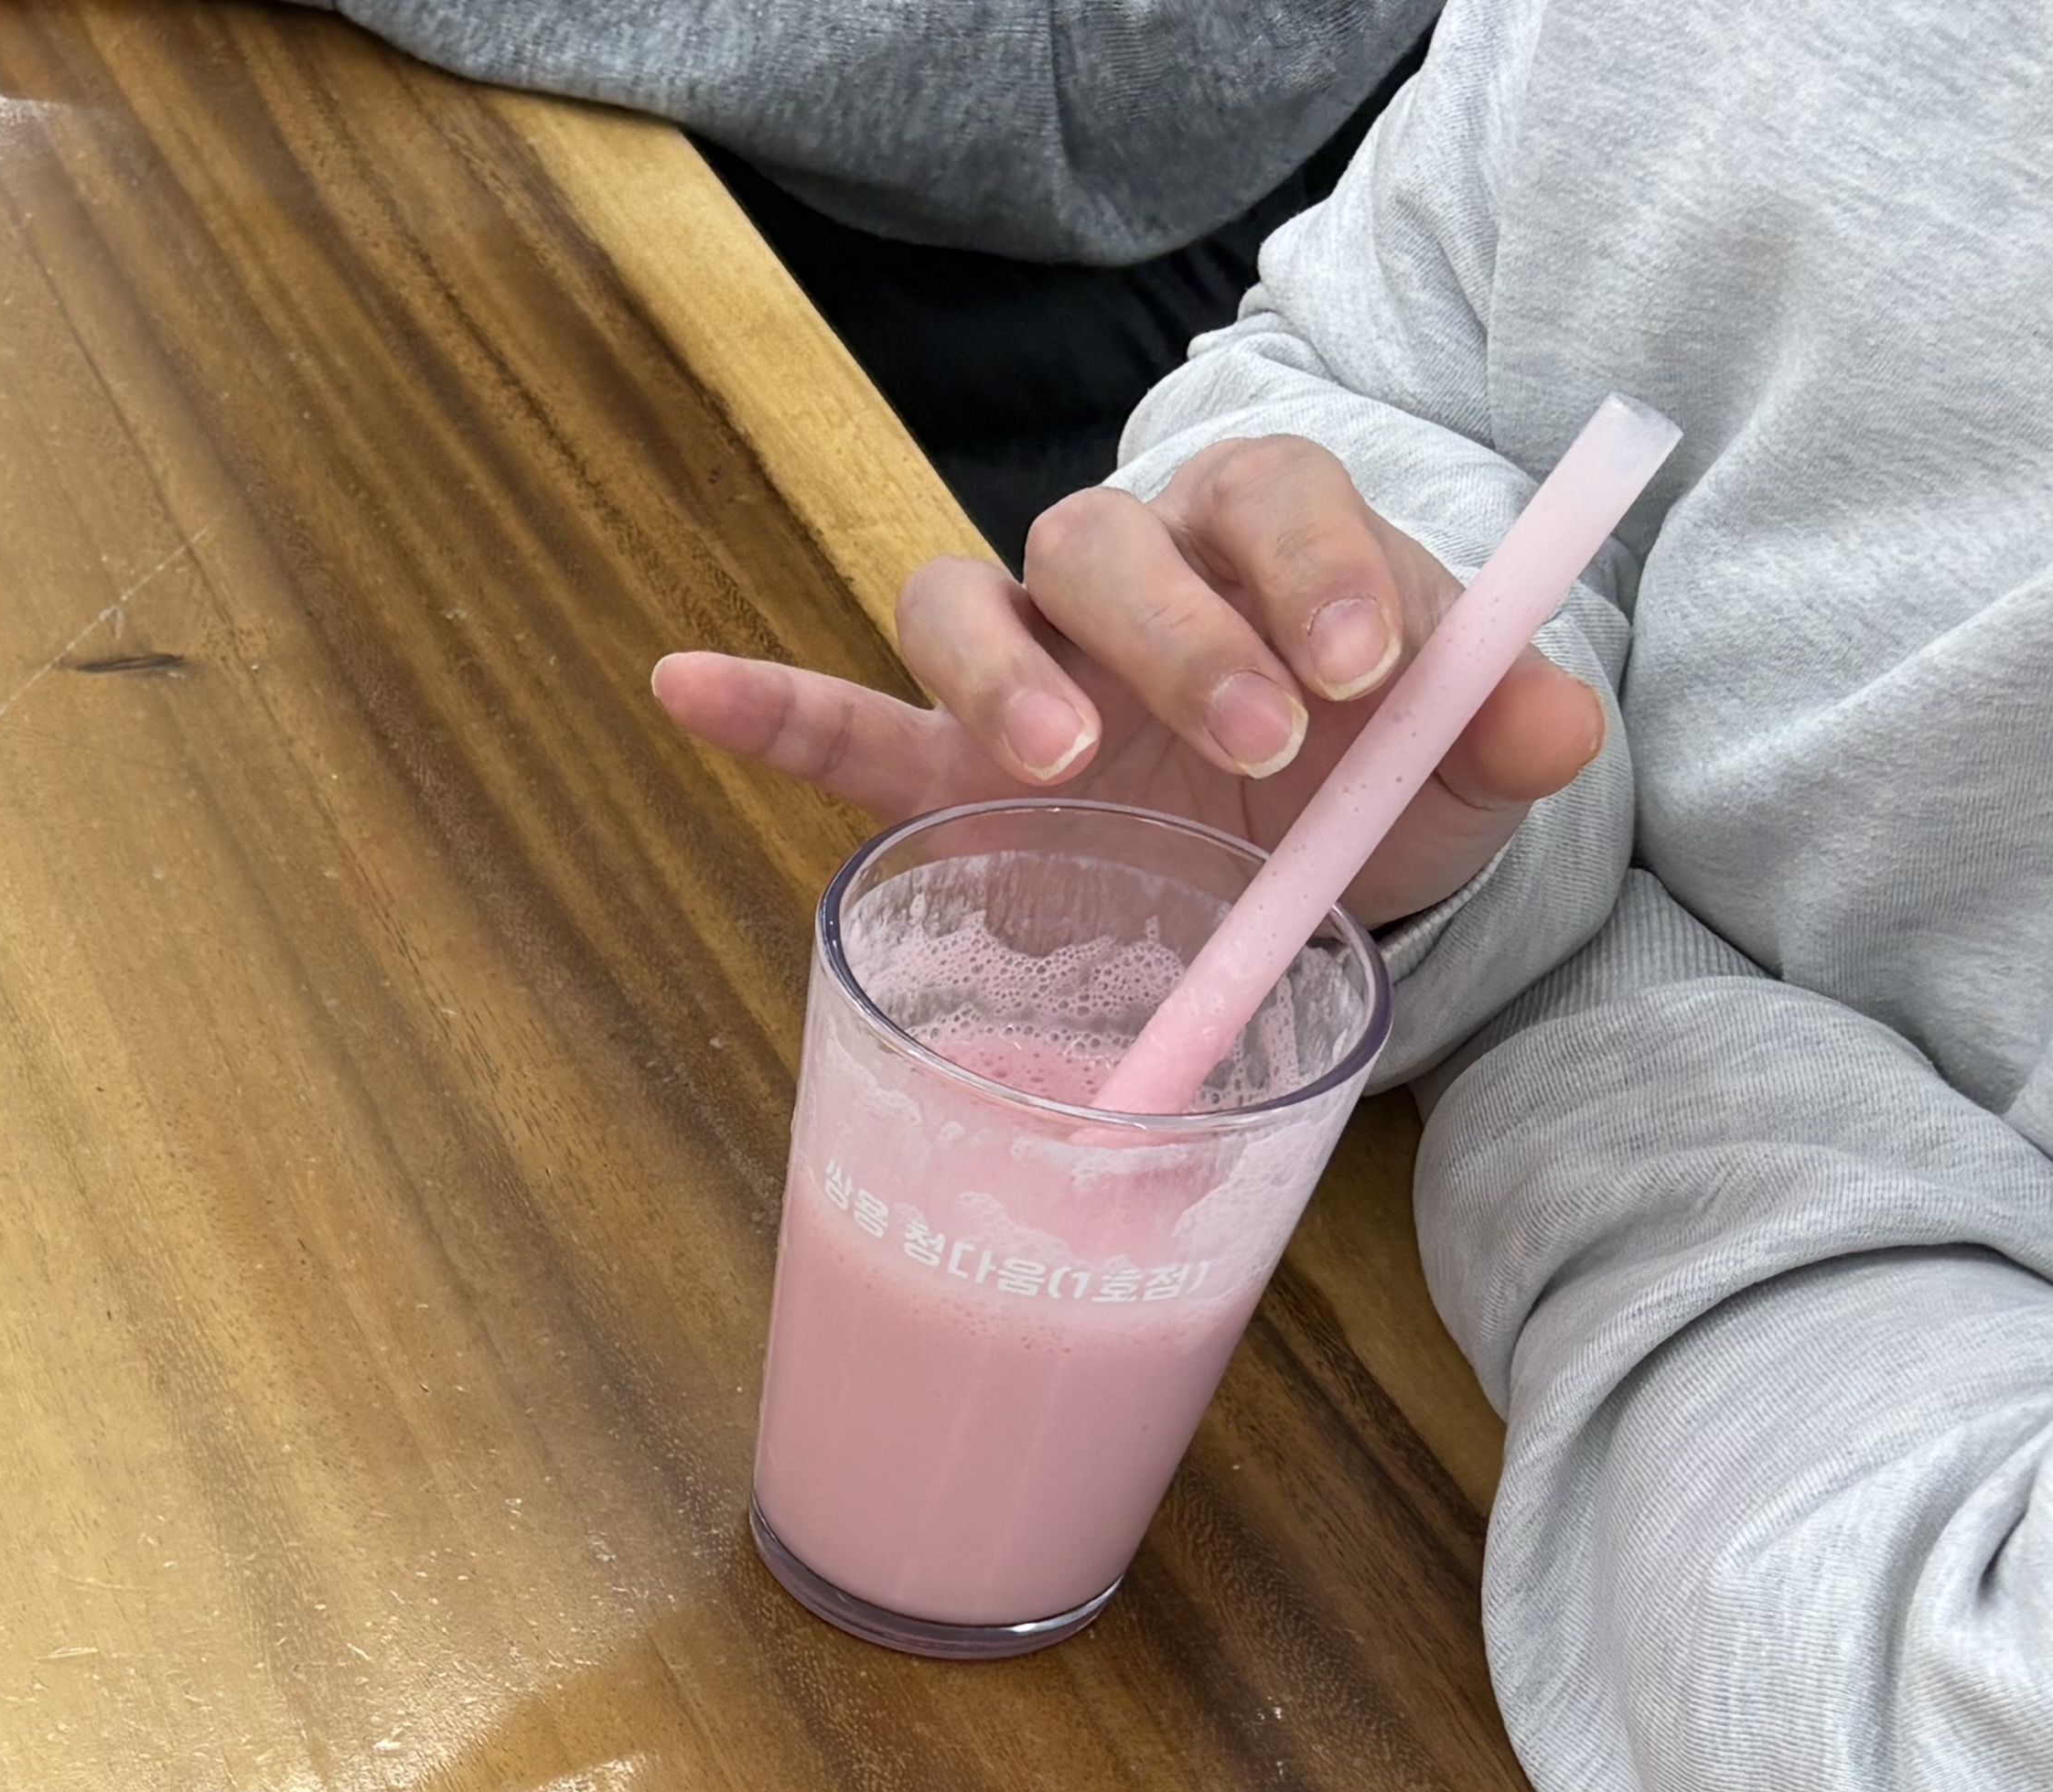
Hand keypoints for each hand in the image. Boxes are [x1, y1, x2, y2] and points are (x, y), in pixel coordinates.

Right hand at [652, 435, 1610, 926]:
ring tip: (1060, 763)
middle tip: (1255, 742)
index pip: (1270, 494)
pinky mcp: (945, 769)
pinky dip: (763, 704)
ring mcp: (1025, 666)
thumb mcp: (1468, 762)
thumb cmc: (1379, 778)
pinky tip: (680, 684)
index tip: (1363, 669)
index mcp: (1262, 530)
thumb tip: (1557, 723)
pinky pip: (839, 724)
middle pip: (1105, 541)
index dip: (1312, 563)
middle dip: (1176, 634)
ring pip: (965, 601)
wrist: (1312, 851)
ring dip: (1002, 671)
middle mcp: (1129, 571)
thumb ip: (1509, 731)